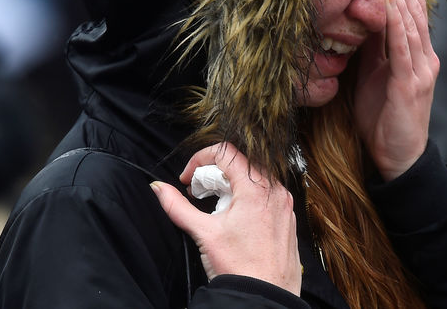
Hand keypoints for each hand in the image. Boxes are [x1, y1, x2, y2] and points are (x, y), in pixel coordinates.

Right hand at [150, 143, 301, 295]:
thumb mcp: (204, 233)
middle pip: (241, 163)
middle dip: (214, 173)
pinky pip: (266, 194)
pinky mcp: (287, 217)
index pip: (227, 152)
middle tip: (197, 193)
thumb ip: (178, 207)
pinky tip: (234, 217)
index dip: (201, 159)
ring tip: (214, 206)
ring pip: (255, 178)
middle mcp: (275, 191)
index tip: (188, 178)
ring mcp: (284, 204)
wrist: (266, 297)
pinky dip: (246, 197)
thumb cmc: (241, 268)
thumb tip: (159, 189)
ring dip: (230, 185)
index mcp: (257, 189)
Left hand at [353, 0, 438, 180]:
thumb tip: (363, 19)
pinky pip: (403, 49)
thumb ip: (374, 48)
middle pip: (416, 11)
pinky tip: (392, 6)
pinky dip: (398, 25)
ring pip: (412, 24)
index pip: (412, 13)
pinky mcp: (411, 85)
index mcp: (415, 56)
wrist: (397, 156)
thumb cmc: (384, 117)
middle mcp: (424, 58)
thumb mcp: (374, 75)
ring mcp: (420, 70)